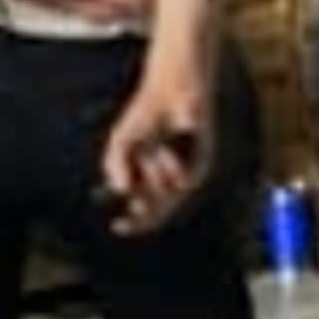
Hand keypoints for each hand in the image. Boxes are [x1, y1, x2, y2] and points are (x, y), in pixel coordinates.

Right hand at [101, 53, 213, 236]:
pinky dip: (167, 168)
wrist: (172, 92)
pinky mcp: (202, 165)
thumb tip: (121, 191)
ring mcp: (188, 173)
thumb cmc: (146, 116)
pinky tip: (162, 150)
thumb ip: (116, 166)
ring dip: (152, 177)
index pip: (145, 211)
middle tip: (130, 217)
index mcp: (152, 176)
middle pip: (159, 211)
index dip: (134, 223)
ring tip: (151, 152)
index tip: (117, 227)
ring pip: (167, 194)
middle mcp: (172, 178)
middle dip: (144, 216)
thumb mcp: (122, 142)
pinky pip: (181, 181)